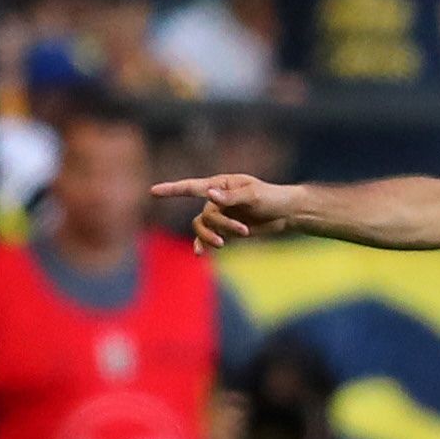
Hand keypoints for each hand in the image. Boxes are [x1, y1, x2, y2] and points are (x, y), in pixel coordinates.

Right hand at [150, 174, 298, 253]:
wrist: (286, 213)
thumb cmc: (272, 197)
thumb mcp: (254, 195)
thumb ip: (232, 197)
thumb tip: (210, 195)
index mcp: (221, 184)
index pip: (192, 187)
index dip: (172, 189)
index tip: (153, 192)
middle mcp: (216, 198)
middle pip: (206, 215)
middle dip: (222, 225)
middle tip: (245, 230)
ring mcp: (220, 214)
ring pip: (204, 227)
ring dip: (215, 236)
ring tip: (232, 240)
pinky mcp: (225, 228)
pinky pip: (207, 236)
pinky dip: (203, 244)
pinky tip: (200, 253)